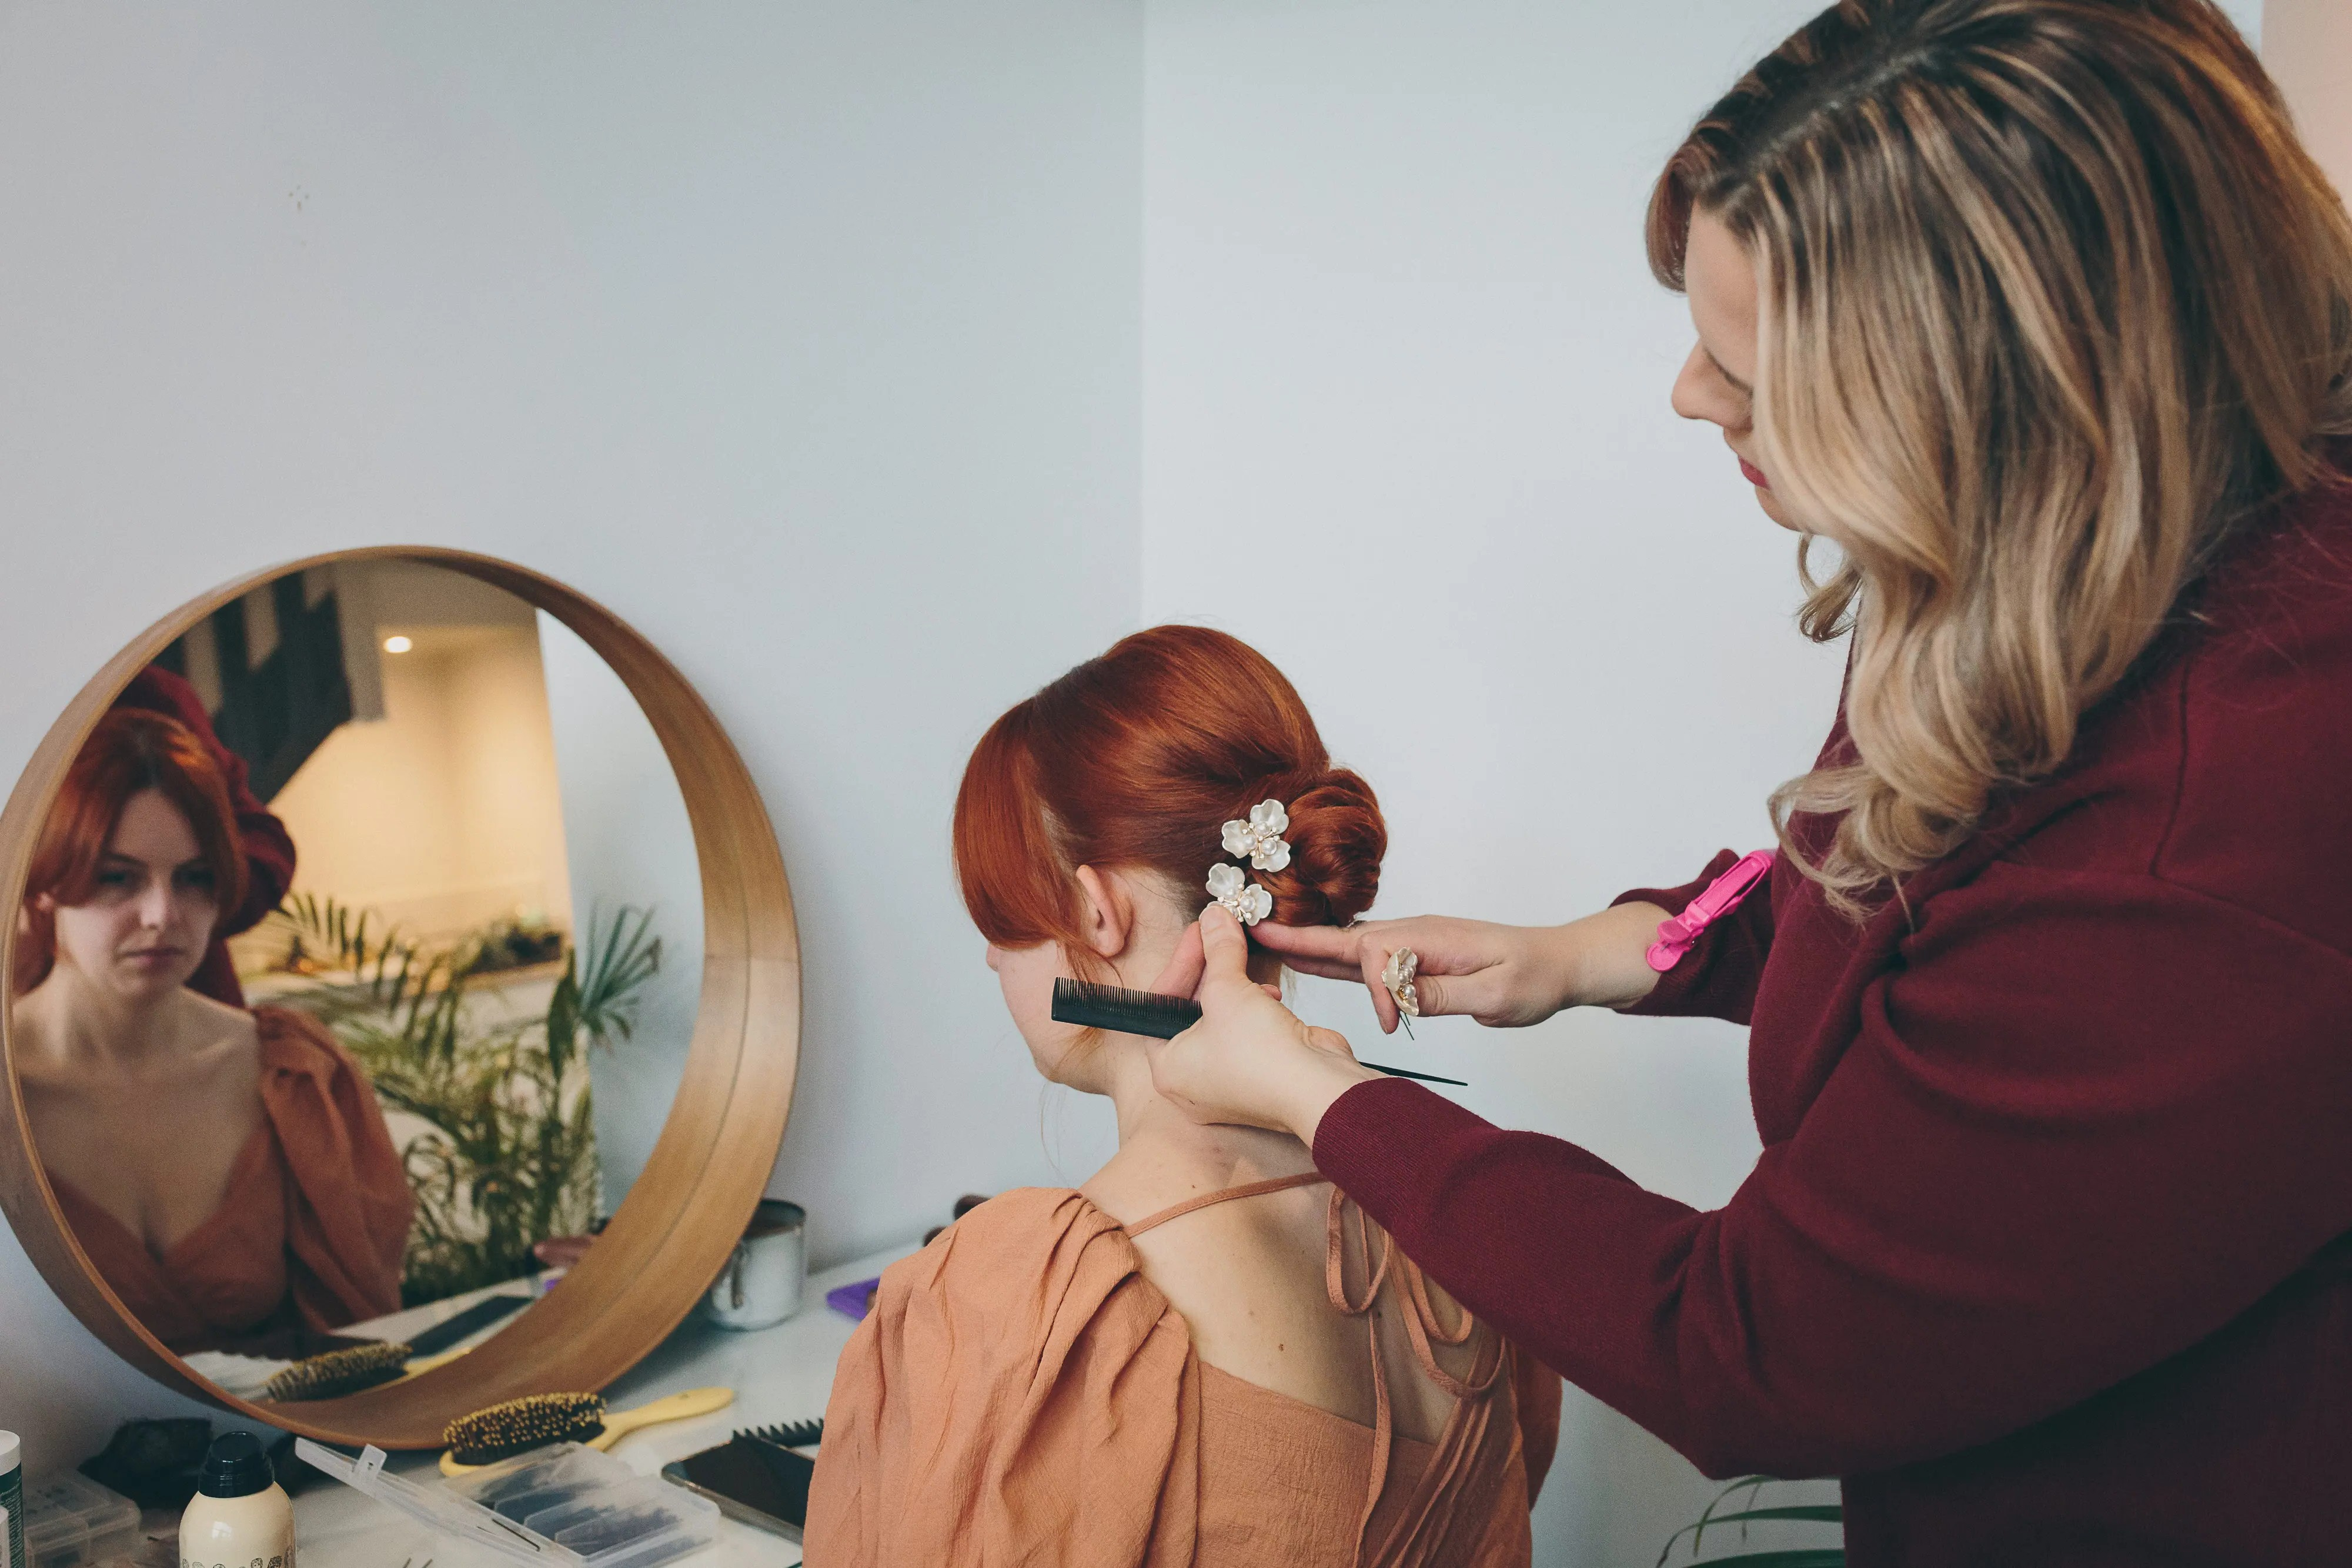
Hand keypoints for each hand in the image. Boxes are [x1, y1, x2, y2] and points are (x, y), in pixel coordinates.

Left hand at [1144, 906, 1381, 1141]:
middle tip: (1220, 937)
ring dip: (1234, 988)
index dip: (1181, 962)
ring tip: (1247, 968)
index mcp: (1168, 1068)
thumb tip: (1213, 917)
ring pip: (1220, 1020)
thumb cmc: (1262, 1058)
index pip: (1160, 1004)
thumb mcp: (1228, 990)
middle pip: (1189, 1010)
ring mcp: (1227, 1082)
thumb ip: (1217, 950)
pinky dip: (1254, 1009)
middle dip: (1209, 971)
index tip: (1198, 933)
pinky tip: (1269, 995)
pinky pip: (1246, 1033)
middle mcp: (1192, 1081)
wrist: (1317, 1088)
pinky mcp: (1258, 1075)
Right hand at [1252, 903, 1665, 1032]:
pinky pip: (1367, 959)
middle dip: (1299, 940)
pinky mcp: (1415, 958)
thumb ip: (1444, 994)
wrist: (1559, 963)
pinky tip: (1311, 959)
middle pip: (1345, 939)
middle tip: (1251, 933)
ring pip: (1350, 947)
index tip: (1398, 1026)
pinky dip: (1333, 958)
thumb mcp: (1495, 995)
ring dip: (1309, 948)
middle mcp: (1413, 934)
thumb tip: (1399, 996)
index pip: (1376, 957)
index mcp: (1429, 938)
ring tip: (1265, 943)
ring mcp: (1412, 944)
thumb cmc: (1534, 978)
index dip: (1378, 993)